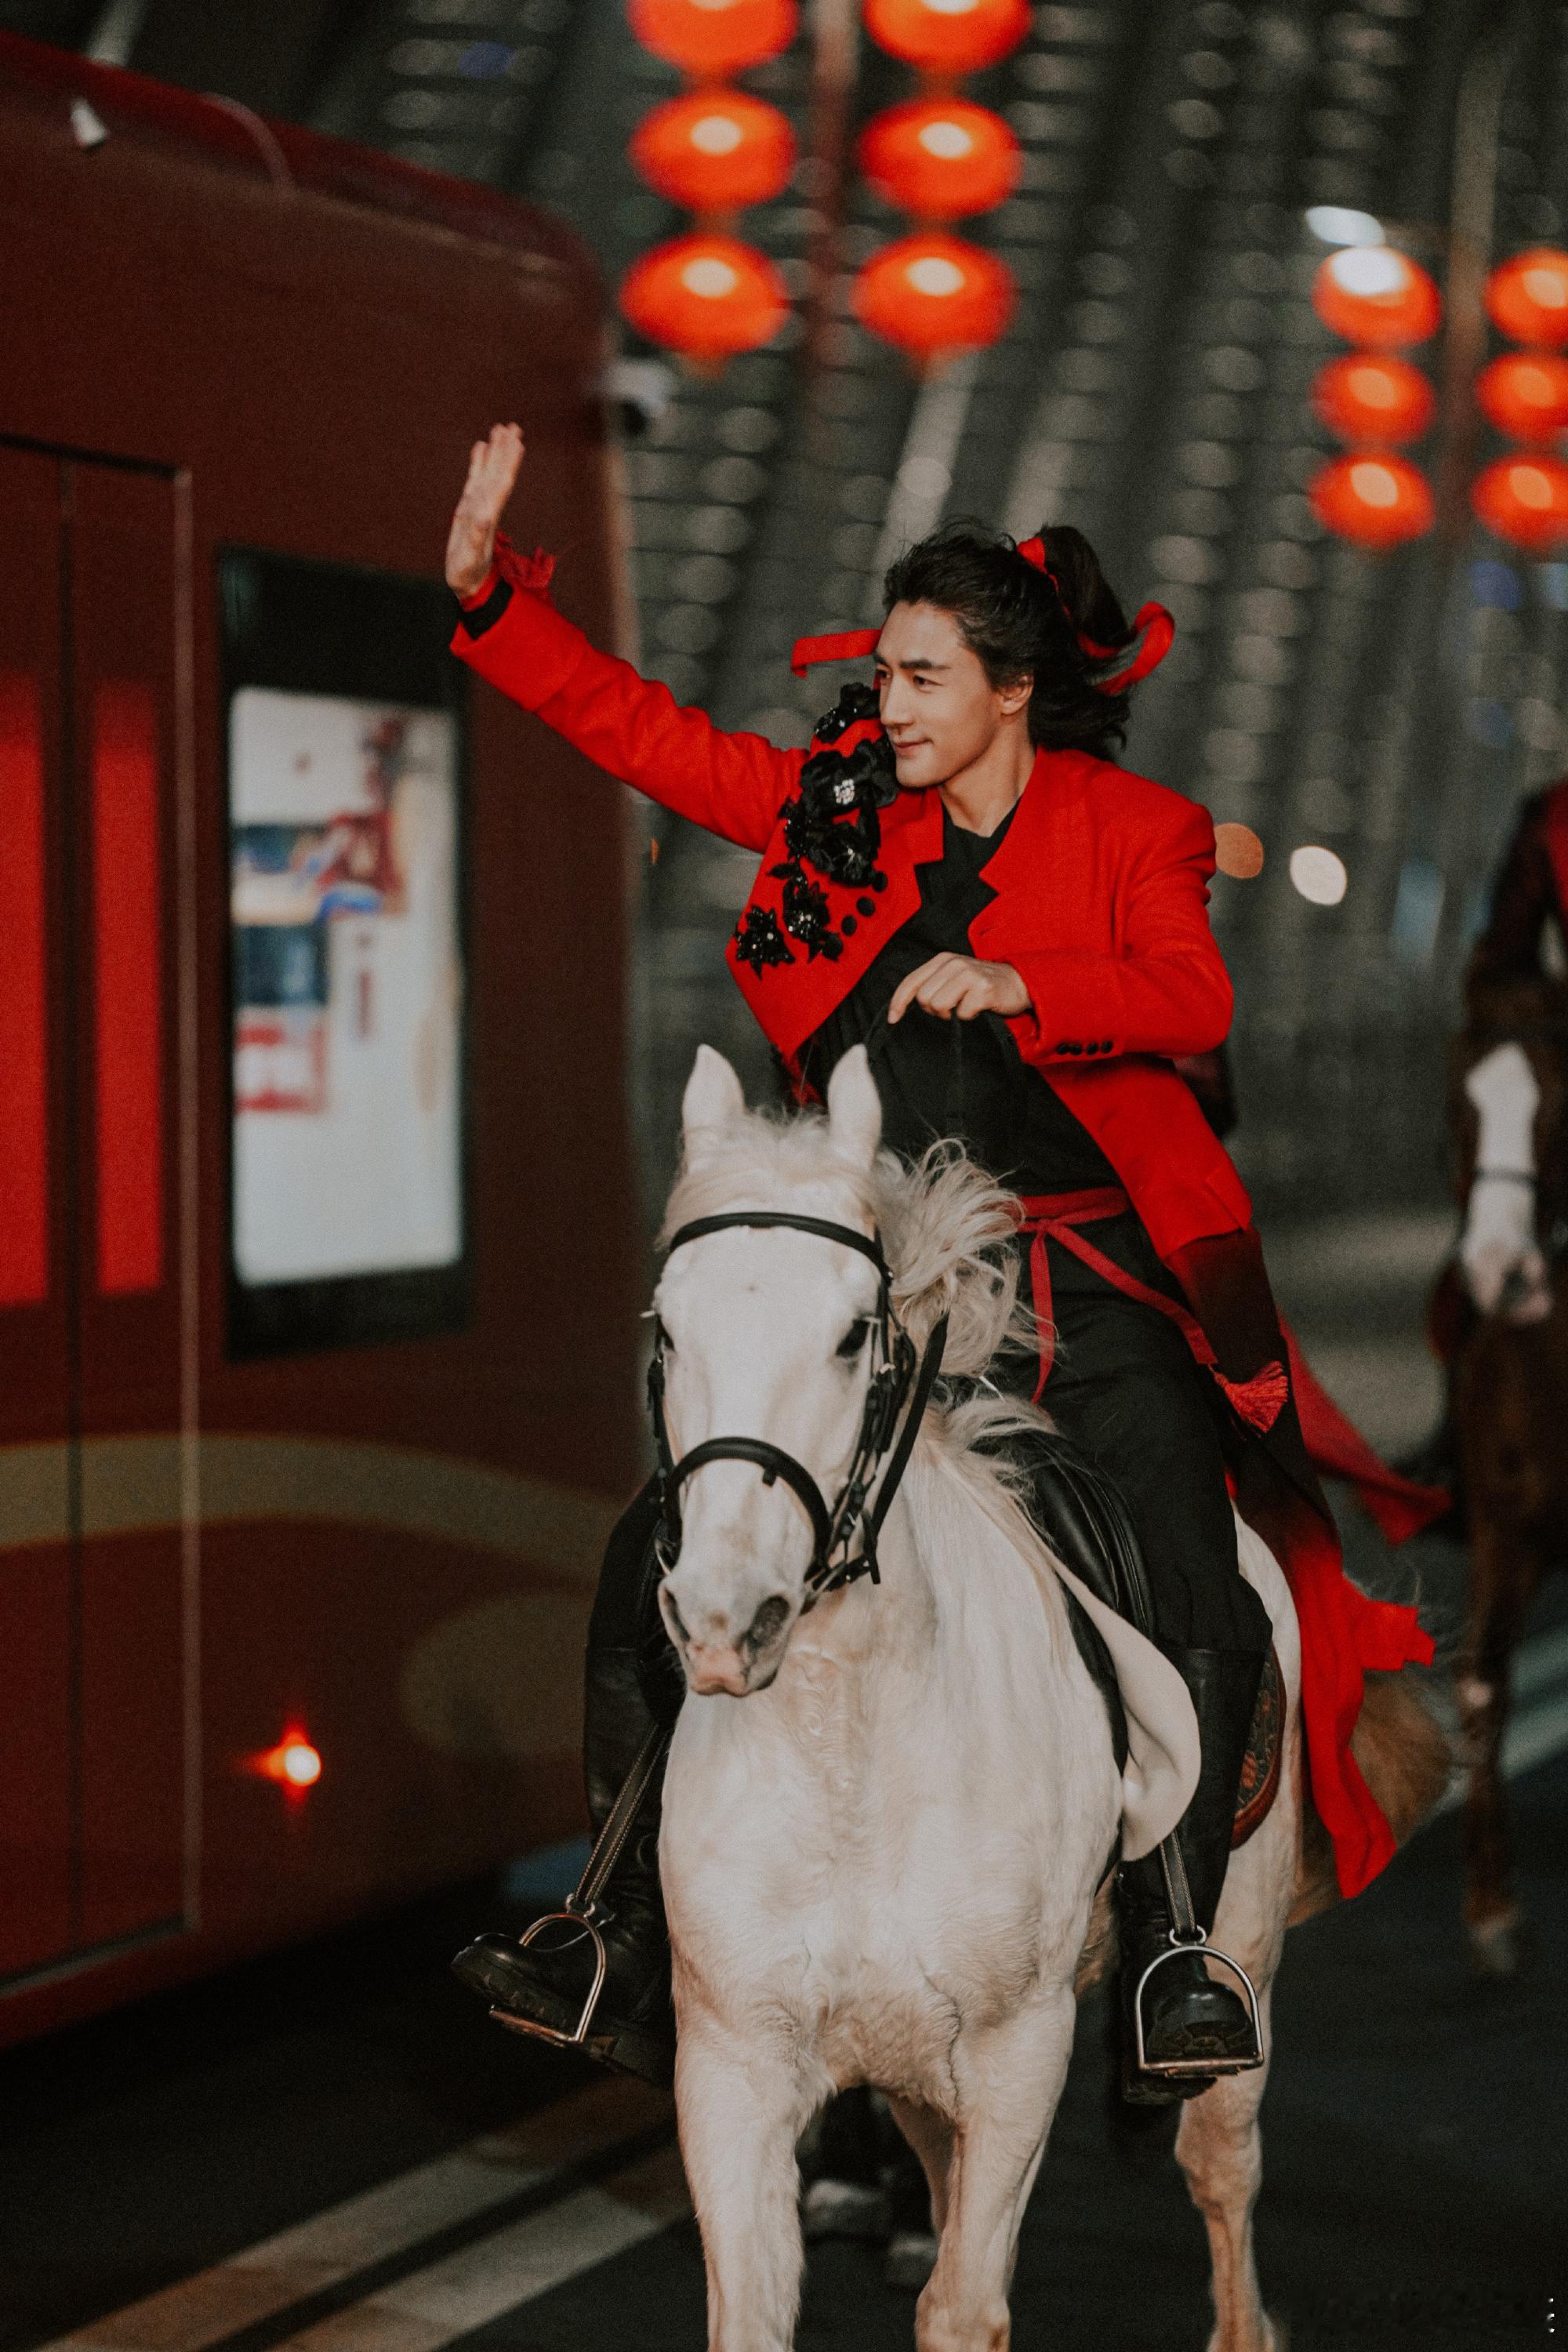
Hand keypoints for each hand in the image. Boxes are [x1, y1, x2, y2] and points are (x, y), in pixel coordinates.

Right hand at [446, 422, 523, 597]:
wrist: (467, 582)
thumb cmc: (468, 573)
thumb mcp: (469, 557)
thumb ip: (475, 538)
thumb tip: (484, 517)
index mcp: (488, 514)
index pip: (502, 484)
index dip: (508, 463)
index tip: (516, 443)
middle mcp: (486, 506)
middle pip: (498, 473)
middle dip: (505, 450)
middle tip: (513, 426)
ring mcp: (478, 505)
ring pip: (489, 472)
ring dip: (496, 452)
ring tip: (500, 429)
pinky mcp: (468, 507)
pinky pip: (475, 479)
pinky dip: (479, 462)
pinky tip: (481, 446)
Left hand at [887, 954, 1031, 1024]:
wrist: (1019, 983)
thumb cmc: (982, 985)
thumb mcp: (954, 977)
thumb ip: (932, 985)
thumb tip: (904, 1006)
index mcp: (942, 960)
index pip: (911, 981)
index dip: (898, 1002)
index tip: (893, 1019)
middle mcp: (954, 963)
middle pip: (923, 998)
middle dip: (933, 1011)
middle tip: (950, 1009)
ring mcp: (969, 975)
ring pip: (939, 1006)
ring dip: (950, 1015)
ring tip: (964, 1007)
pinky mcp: (983, 989)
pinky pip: (962, 1014)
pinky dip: (969, 1017)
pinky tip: (978, 1009)